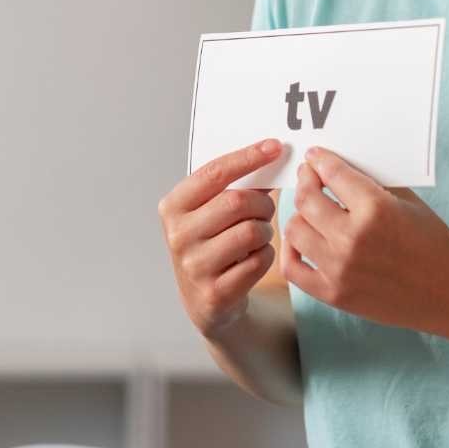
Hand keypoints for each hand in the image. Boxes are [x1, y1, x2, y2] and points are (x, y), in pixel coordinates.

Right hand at [157, 139, 282, 334]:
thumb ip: (232, 186)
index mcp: (173, 206)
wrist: (204, 300)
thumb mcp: (209, 213)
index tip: (275, 147)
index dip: (248, 157)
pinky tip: (255, 258)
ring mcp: (194, 266)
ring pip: (251, 232)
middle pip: (237, 202)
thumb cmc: (211, 244)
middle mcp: (178, 235)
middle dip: (262, 203)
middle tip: (265, 208)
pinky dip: (266, 255)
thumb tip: (271, 155)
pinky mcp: (215, 292)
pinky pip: (259, 261)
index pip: (214, 173)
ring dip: (265, 230)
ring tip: (258, 235)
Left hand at [283, 147, 448, 333]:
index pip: (332, 173)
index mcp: (375, 208)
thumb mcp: (407, 201)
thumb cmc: (432, 242)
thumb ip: (372, 182)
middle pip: (306, 199)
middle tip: (308, 178)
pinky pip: (292, 269)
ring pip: (294, 229)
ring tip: (309, 212)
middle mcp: (353, 237)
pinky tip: (302, 242)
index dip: (319, 160)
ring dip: (299, 216)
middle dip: (305, 181)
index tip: (314, 157)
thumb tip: (339, 163)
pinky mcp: (334, 294)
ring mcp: (340, 268)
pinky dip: (291, 252)